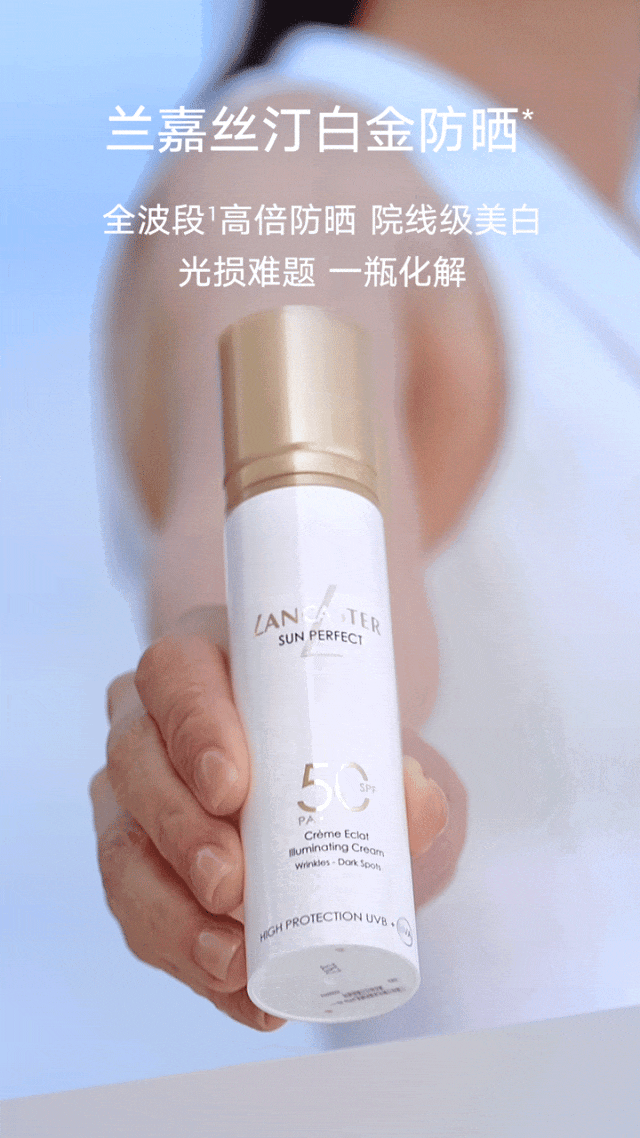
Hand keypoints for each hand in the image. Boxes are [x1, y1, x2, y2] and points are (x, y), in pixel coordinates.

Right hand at [90, 606, 450, 1032]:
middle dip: (181, 833)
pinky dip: (185, 957)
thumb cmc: (326, 734)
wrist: (308, 768)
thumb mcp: (360, 735)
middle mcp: (146, 722)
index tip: (232, 789)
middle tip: (231, 885)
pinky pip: (136, 911)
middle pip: (136, 765)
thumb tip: (414, 803)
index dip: (194, 731)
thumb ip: (396, 770)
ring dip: (171, 913)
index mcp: (197, 665)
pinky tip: (235, 990)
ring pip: (121, 847)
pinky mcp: (131, 861)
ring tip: (231, 960)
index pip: (174, 676)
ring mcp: (129, 794)